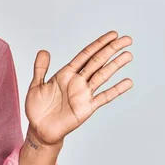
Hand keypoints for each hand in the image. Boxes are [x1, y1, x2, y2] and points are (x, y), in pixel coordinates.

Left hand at [25, 31, 132, 145]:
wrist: (39, 130)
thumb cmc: (37, 109)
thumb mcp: (36, 86)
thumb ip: (40, 68)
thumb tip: (43, 51)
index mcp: (66, 74)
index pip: (86, 55)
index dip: (98, 44)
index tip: (112, 35)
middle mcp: (77, 82)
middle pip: (98, 61)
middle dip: (112, 49)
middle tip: (127, 39)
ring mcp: (84, 94)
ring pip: (103, 76)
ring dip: (116, 65)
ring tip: (128, 55)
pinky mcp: (87, 108)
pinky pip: (104, 97)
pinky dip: (116, 89)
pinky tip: (128, 82)